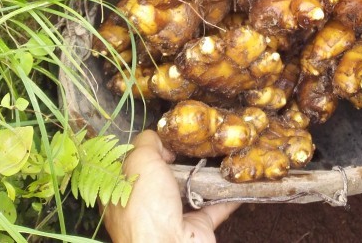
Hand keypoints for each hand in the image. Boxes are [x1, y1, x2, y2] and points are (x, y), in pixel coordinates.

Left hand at [102, 131, 237, 242]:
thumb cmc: (146, 206)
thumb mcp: (139, 161)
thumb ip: (147, 143)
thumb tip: (160, 140)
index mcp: (124, 191)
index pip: (135, 163)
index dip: (150, 146)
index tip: (169, 133)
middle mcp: (147, 205)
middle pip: (165, 175)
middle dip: (182, 158)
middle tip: (200, 139)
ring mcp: (173, 217)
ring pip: (191, 189)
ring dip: (207, 174)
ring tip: (221, 151)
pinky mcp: (197, 228)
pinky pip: (216, 206)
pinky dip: (228, 194)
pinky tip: (237, 177)